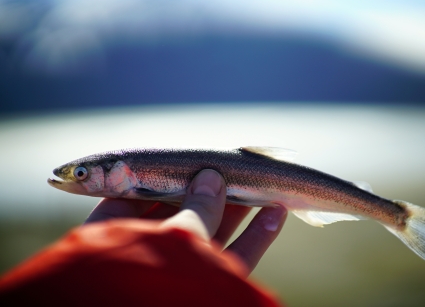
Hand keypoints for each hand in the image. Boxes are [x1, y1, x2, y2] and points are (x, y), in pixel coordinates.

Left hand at [84, 169, 287, 274]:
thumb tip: (212, 178)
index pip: (138, 196)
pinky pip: (237, 257)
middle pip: (184, 212)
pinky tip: (276, 213)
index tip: (188, 161)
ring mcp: (181, 273)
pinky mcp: (210, 288)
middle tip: (234, 169)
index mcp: (123, 237)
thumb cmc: (154, 278)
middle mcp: (149, 253)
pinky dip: (257, 236)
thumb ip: (197, 207)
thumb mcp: (176, 235)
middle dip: (211, 190)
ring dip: (241, 210)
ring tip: (264, 186)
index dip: (163, 176)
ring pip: (215, 233)